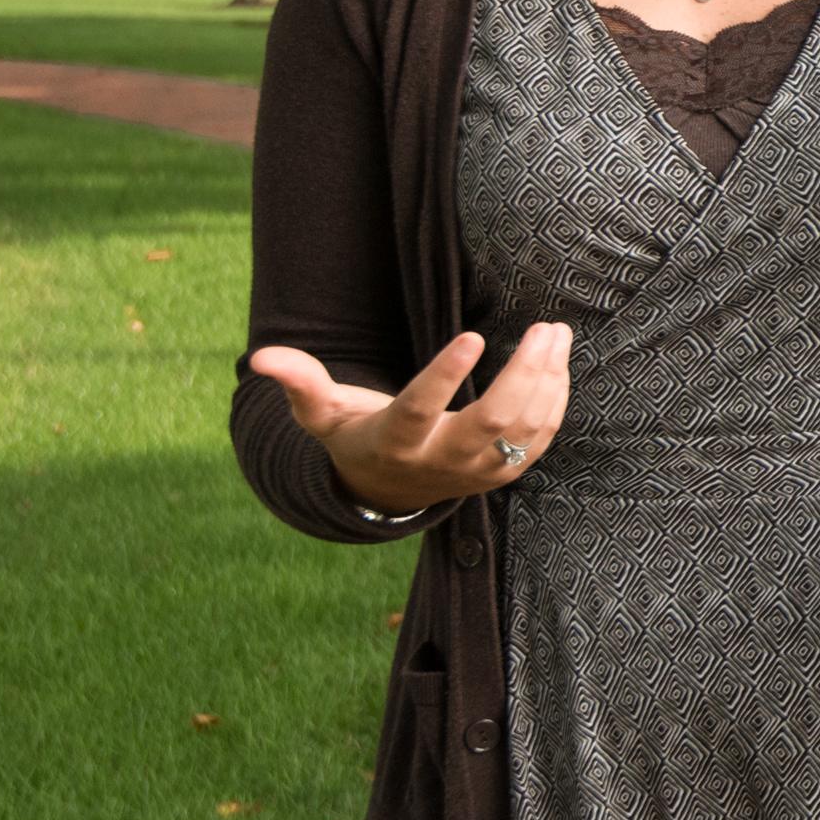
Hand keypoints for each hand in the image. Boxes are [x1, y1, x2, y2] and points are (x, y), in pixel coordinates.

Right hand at [248, 325, 574, 519]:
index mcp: (395, 442)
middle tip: (543, 327)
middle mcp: (441, 461)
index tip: (470, 335)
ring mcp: (477, 472)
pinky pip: (540, 440)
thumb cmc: (355, 435)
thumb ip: (300, 383)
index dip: (445, 376)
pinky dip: (555, 401)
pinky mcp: (503, 473)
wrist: (388, 491)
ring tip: (555, 333)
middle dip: (523, 373)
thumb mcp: (322, 414)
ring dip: (547, 379)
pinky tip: (558, 363)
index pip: (420, 409)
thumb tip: (261, 356)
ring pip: (524, 429)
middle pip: (492, 422)